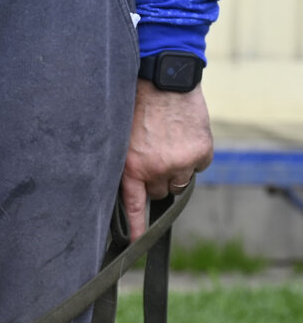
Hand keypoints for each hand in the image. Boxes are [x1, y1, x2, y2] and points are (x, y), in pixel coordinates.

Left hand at [121, 81, 212, 240]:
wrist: (165, 77)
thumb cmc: (138, 104)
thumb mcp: (122, 137)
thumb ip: (128, 164)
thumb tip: (132, 189)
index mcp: (132, 168)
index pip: (134, 208)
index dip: (136, 230)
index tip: (136, 246)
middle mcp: (157, 169)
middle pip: (160, 192)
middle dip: (158, 178)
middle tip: (154, 152)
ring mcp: (181, 162)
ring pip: (179, 181)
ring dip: (176, 168)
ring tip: (168, 141)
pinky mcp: (201, 152)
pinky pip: (199, 165)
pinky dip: (194, 154)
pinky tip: (184, 135)